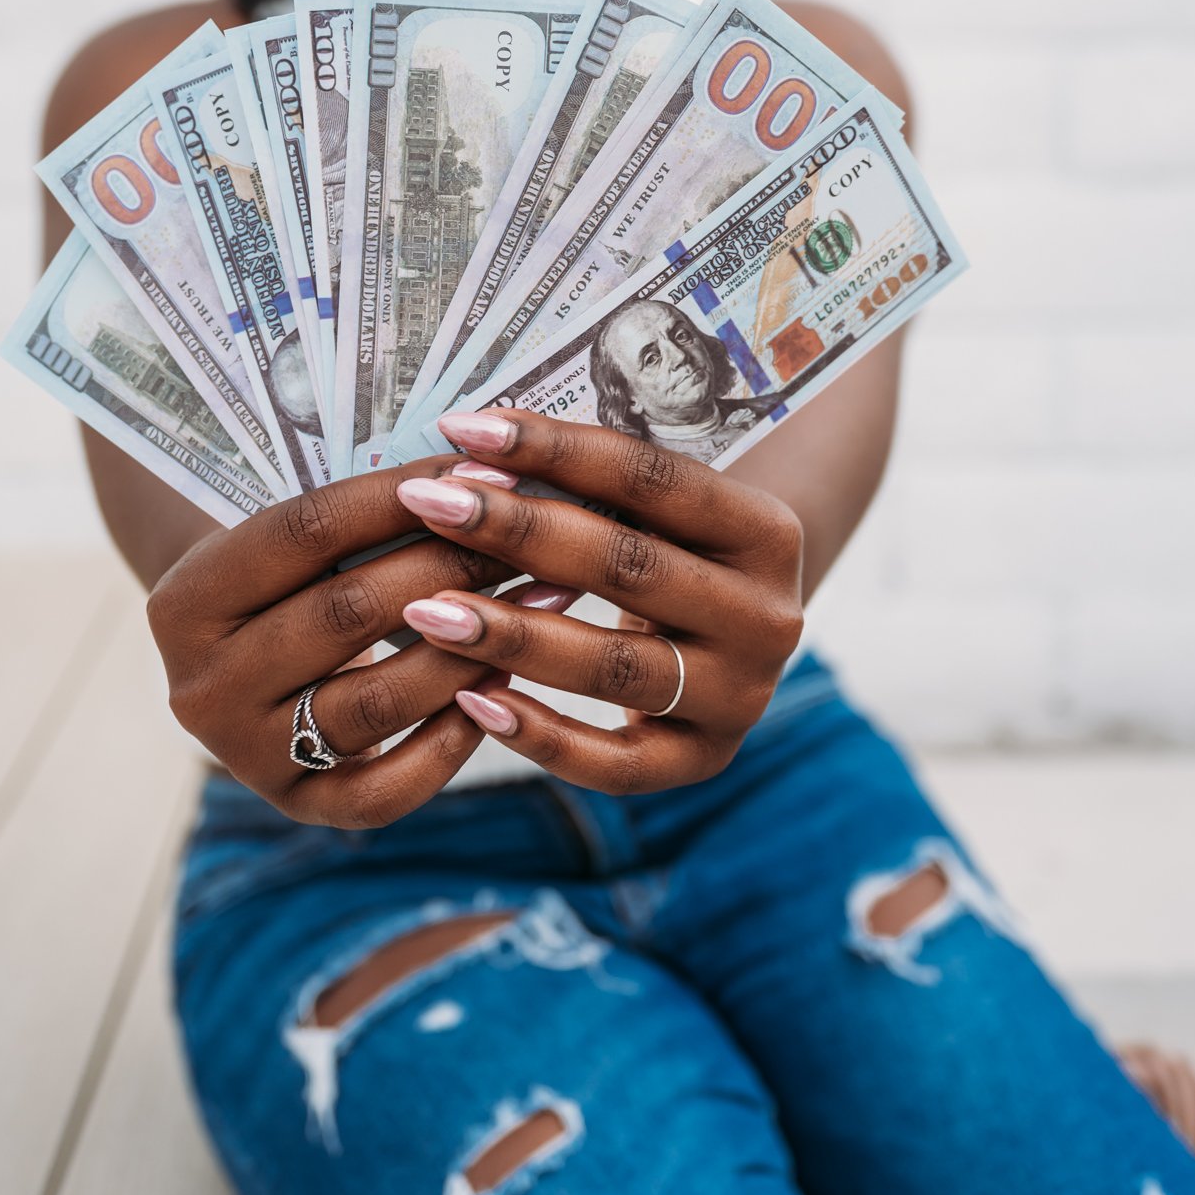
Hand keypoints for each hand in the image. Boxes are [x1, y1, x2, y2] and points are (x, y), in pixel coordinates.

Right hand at [147, 457, 546, 826]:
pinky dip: (451, 742)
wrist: (237, 665)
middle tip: (527, 540)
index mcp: (186, 600)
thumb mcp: (286, 540)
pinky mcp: (296, 807)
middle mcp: (204, 686)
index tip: (485, 473)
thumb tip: (482, 469)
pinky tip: (503, 690)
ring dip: (471, 649)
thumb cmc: (286, 579)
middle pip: (347, 612)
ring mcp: (246, 755)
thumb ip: (359, 510)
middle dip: (451, 568)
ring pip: (379, 701)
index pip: (306, 531)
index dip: (400, 496)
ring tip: (538, 605)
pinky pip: (386, 789)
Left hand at [393, 411, 804, 792]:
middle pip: (627, 567)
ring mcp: (740, 697)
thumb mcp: (664, 510)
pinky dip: (540, 734)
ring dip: (510, 636)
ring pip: (613, 668)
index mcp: (766, 531)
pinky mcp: (704, 761)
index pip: (650, 479)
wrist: (740, 638)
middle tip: (430, 504)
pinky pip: (614, 763)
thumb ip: (593, 485)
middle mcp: (767, 617)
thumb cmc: (674, 549)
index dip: (553, 450)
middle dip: (515, 531)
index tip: (465, 431)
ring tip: (427, 611)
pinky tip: (471, 702)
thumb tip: (471, 451)